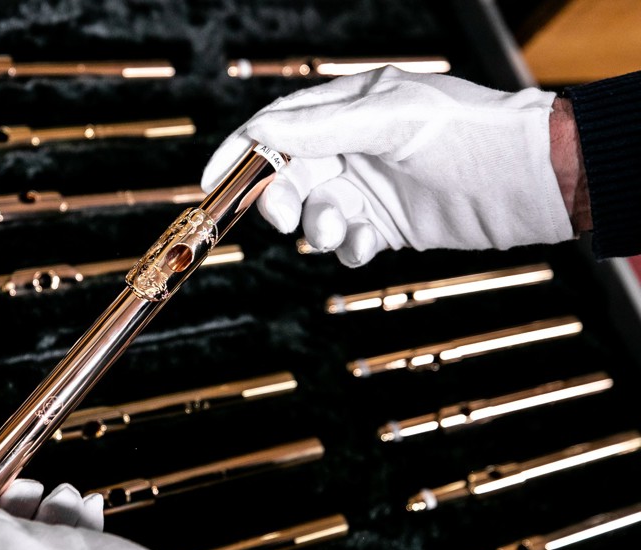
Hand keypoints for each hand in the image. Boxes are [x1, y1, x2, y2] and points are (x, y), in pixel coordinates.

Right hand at [202, 66, 574, 266]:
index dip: (241, 153)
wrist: (530, 183)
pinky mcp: (386, 225)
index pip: (279, 127)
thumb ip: (324, 130)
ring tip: (344, 229)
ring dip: (319, 228)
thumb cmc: (470, 135)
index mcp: (350, 108)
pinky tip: (371, 244)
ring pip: (314, 215)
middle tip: (289, 217)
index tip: (211, 182)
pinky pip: (347, 243)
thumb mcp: (393, 121)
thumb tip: (262, 134)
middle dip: (282, 200)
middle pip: (289, 176)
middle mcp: (354, 148)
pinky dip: (349, 249)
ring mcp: (369, 188)